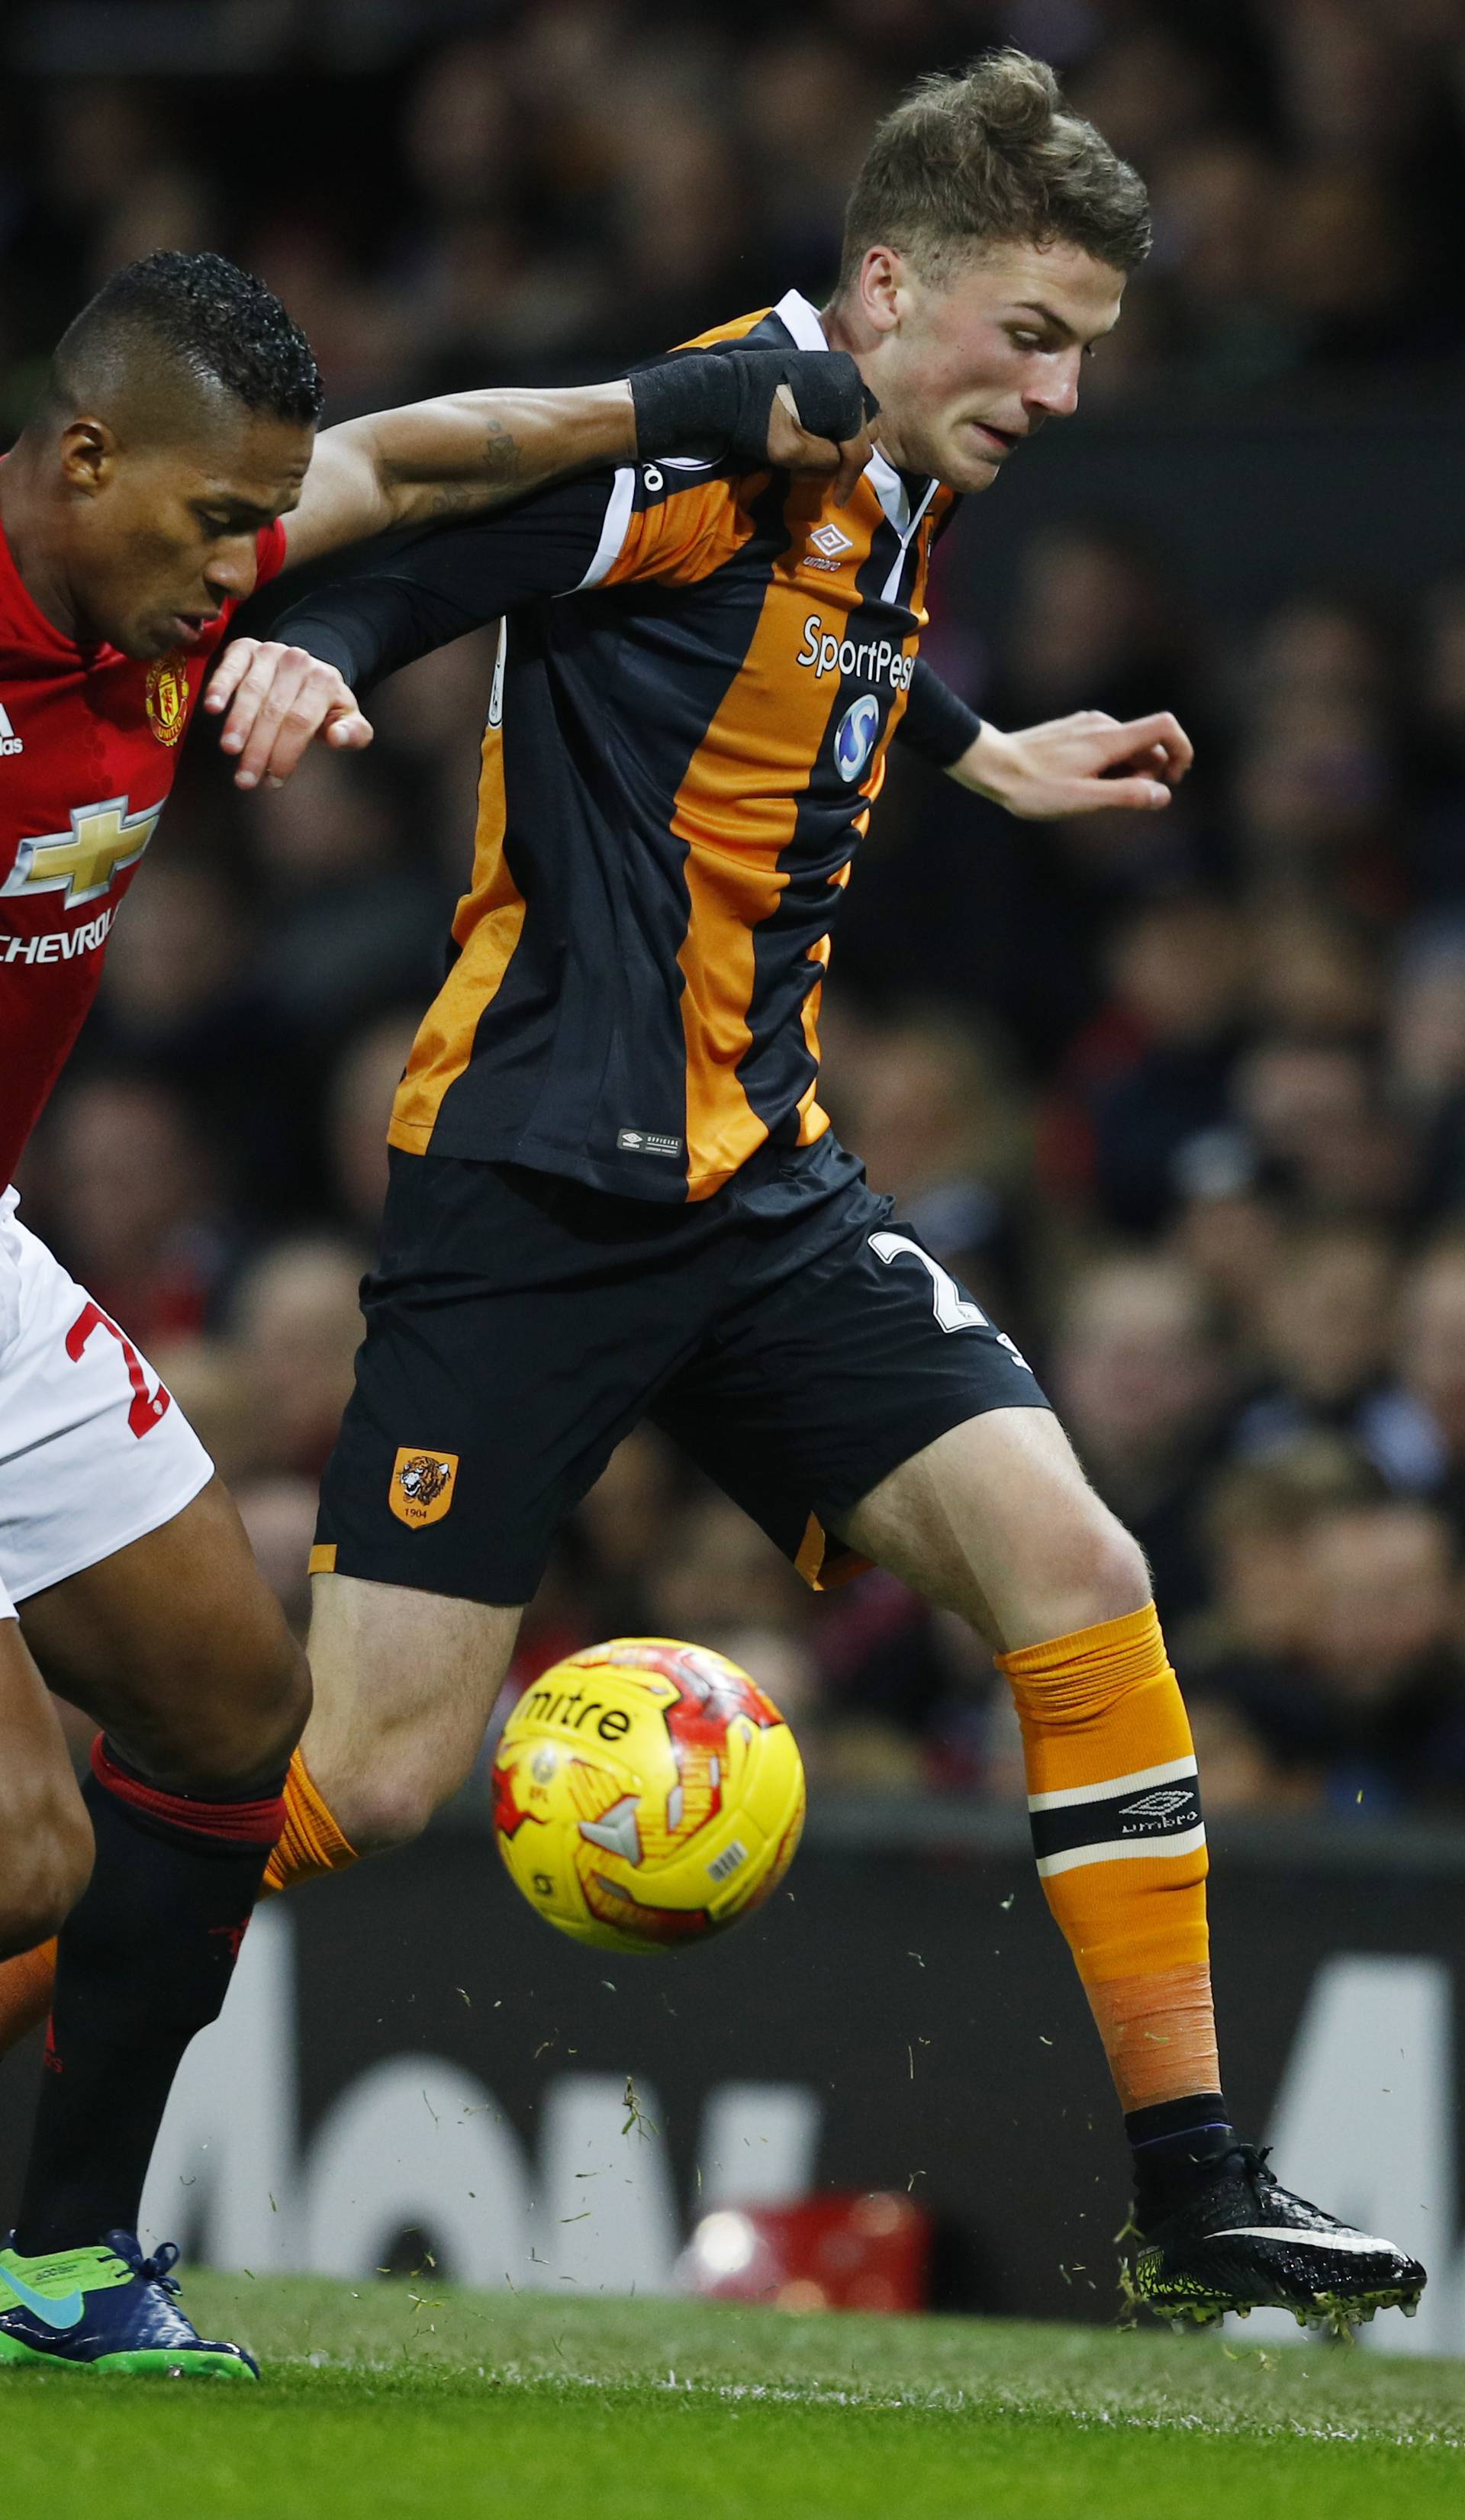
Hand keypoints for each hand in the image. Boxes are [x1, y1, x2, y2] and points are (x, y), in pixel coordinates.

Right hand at [203, 639, 373, 788]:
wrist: (307, 668)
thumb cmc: (324, 704)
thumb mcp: (348, 719)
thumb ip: (353, 733)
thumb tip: (338, 738)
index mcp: (324, 680)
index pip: (301, 722)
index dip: (285, 753)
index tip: (273, 780)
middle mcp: (297, 662)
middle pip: (274, 711)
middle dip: (258, 748)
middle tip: (246, 778)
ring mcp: (269, 652)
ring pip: (251, 691)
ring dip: (238, 723)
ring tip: (229, 749)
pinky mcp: (245, 648)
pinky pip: (230, 666)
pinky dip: (220, 685)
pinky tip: (212, 707)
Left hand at [766, 380, 875, 505]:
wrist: (731, 389)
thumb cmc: (758, 421)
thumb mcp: (791, 450)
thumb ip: (825, 460)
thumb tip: (841, 462)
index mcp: (844, 395)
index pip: (859, 448)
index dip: (850, 479)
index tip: (840, 500)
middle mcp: (849, 378)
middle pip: (865, 431)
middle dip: (848, 458)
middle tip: (829, 475)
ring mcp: (839, 371)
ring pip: (857, 418)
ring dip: (844, 440)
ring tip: (823, 456)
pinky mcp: (827, 371)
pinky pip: (845, 405)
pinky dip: (837, 425)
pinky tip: (819, 436)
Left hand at [955, 709, 1192, 818]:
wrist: (992, 765)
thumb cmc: (1034, 788)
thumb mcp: (1083, 799)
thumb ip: (1126, 796)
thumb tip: (1162, 795)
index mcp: (1109, 739)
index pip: (1165, 726)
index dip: (1181, 750)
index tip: (1173, 779)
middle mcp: (1102, 724)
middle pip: (1146, 744)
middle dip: (1145, 774)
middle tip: (1113, 799)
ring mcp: (1086, 725)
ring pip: (1125, 748)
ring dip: (1123, 773)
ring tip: (1088, 793)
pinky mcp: (1073, 730)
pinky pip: (1105, 746)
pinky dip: (1106, 766)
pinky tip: (1077, 783)